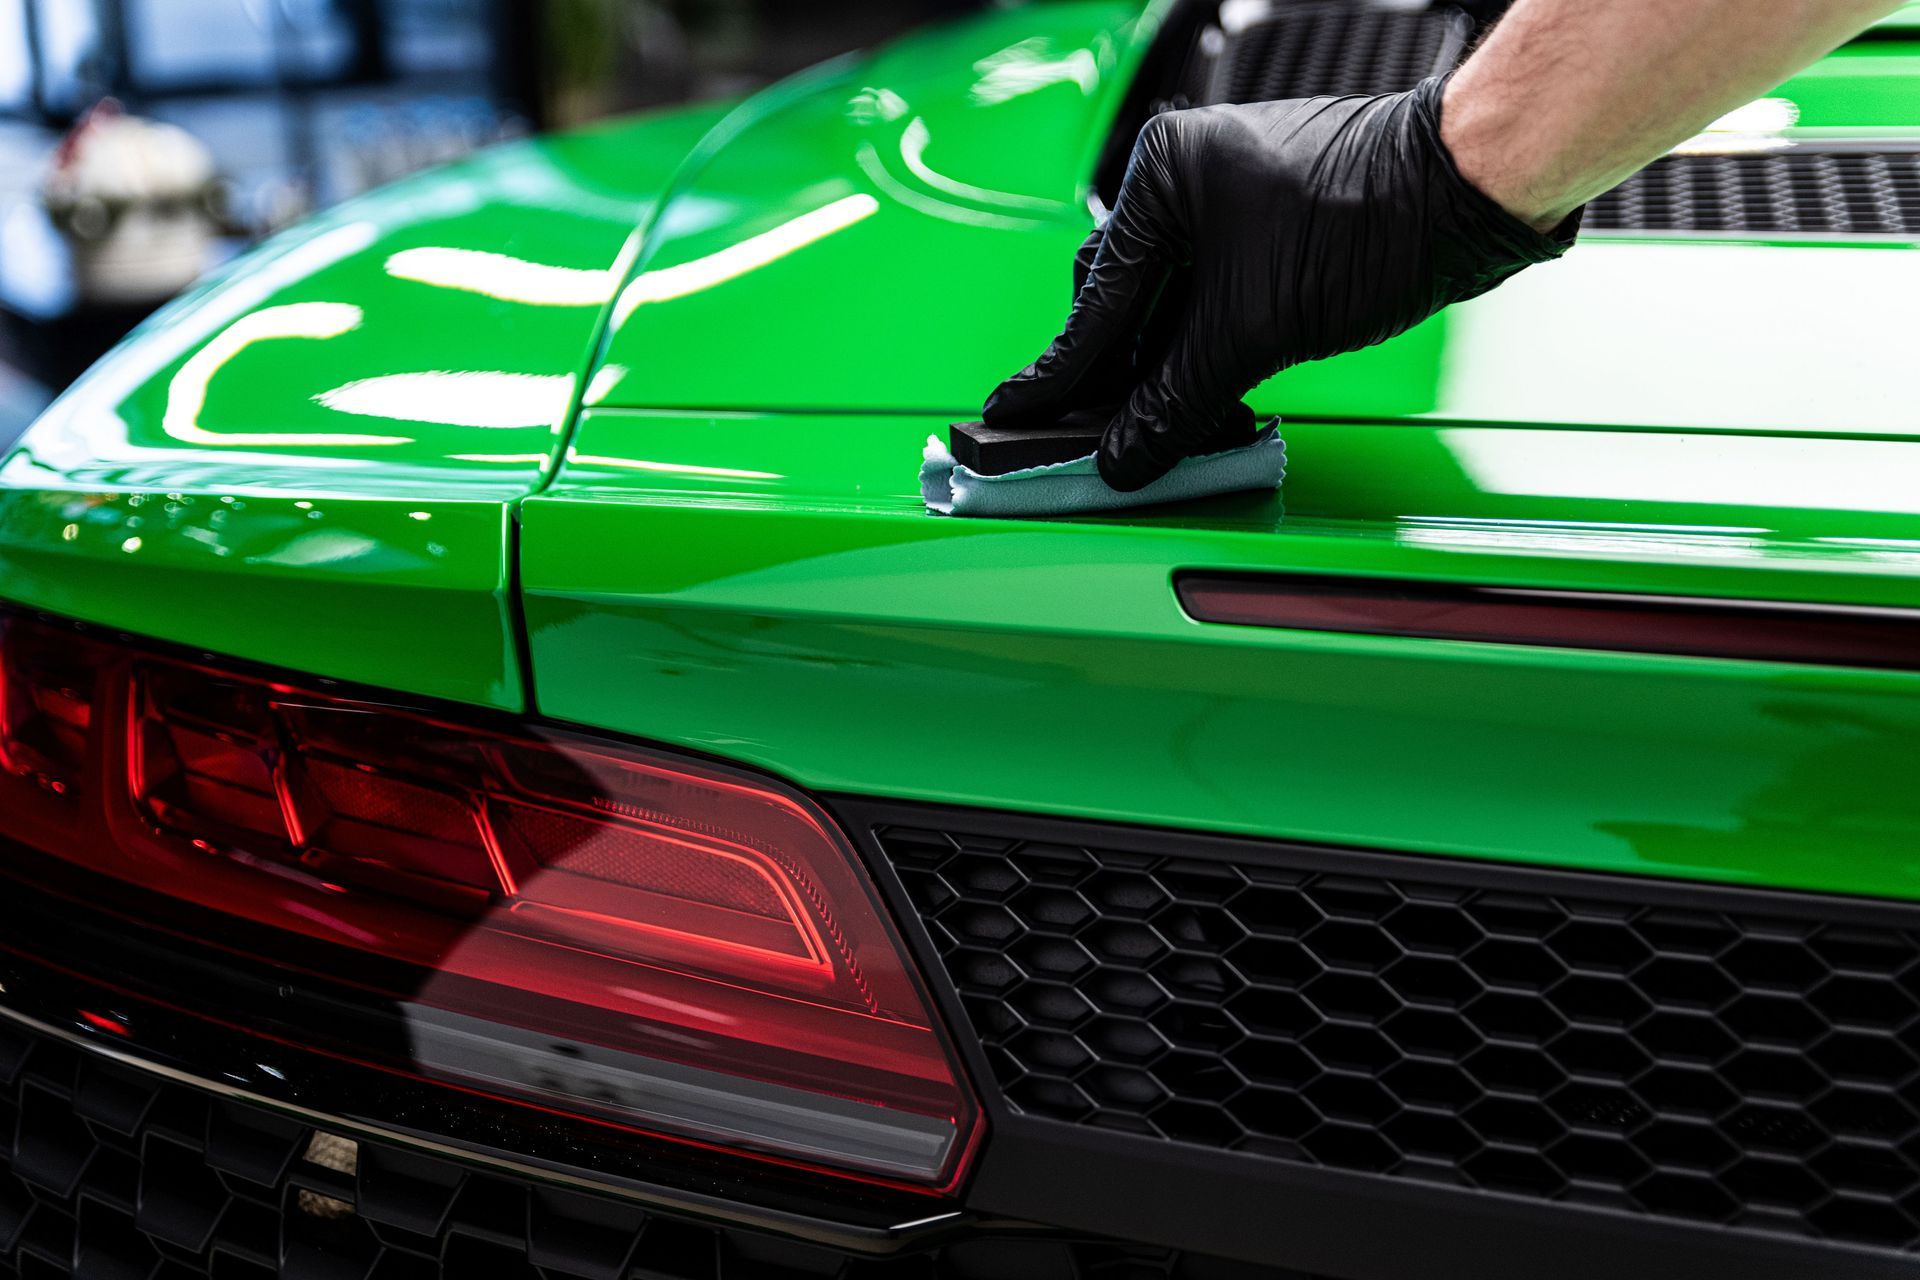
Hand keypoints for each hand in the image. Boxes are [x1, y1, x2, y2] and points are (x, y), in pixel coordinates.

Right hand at [984, 75, 1578, 491]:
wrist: (1470, 193)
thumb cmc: (1373, 220)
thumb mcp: (1253, 332)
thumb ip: (1176, 400)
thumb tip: (1127, 452)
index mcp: (1161, 176)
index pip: (1097, 303)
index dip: (1060, 375)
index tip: (1017, 414)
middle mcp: (1187, 175)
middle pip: (1121, 299)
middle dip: (1113, 372)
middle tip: (1093, 434)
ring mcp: (1230, 196)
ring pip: (1167, 300)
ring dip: (1162, 365)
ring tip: (1152, 424)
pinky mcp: (1269, 222)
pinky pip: (1209, 292)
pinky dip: (1202, 345)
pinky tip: (1203, 391)